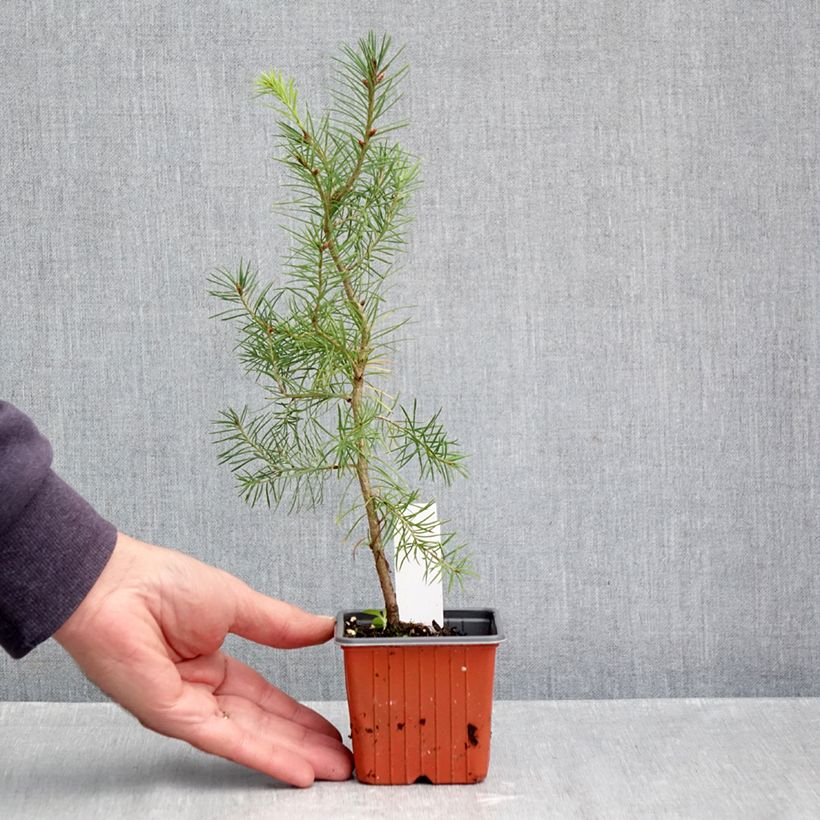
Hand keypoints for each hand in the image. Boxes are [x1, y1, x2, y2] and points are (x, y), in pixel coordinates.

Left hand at [54, 532, 352, 786]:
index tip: (331, 724)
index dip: (300, 713)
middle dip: (306, 742)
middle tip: (344, 757)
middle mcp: (200, 691)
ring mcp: (187, 708)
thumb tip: (323, 627)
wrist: (115, 585)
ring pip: (252, 738)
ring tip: (335, 769)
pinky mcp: (175, 718)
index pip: (265, 697)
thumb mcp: (238, 602)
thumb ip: (281, 624)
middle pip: (264, 724)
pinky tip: (297, 769)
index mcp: (212, 661)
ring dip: (295, 755)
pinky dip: (265, 756)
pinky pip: (228, 741)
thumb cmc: (160, 583)